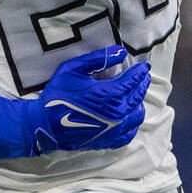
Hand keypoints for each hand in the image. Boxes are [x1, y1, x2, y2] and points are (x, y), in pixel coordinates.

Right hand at [23, 45, 151, 153]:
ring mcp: (115, 129)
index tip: (144, 66)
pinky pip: (129, 133)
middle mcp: (118, 113)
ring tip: (135, 95)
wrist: (46, 125)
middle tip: (143, 76)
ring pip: (137, 115)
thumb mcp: (73, 69)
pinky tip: (128, 117)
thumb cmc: (58, 95)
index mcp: (111, 94)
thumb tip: (121, 52)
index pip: (133, 80)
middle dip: (142, 84)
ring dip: (138, 103)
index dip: (140, 72)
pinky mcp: (109, 141)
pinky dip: (132, 123)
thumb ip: (98, 59)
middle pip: (137, 96)